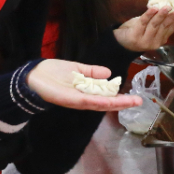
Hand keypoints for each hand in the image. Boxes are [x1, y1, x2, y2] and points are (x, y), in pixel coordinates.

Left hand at [26, 60, 141, 110]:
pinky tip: (112, 101)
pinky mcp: (71, 100)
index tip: (134, 96)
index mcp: (85, 91)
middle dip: (123, 102)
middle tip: (140, 101)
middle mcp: (84, 98)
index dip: (120, 96)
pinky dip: (101, 102)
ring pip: (101, 104)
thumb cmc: (52, 72)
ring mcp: (78, 100)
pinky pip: (89, 102)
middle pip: (107, 102)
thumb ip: (91, 71)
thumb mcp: (76, 68)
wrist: (33, 76)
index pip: (106, 96)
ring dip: (117, 103)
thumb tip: (109, 73)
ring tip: (133, 101)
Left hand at [114, 5, 173, 51]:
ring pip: (155, 25)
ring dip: (162, 15)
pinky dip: (148, 15)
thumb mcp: (151, 27)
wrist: (119, 42)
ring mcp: (145, 41)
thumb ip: (162, 21)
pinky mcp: (135, 37)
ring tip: (167, 7)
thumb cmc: (137, 31)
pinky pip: (142, 23)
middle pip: (166, 26)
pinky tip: (153, 8)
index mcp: (162, 39)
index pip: (173, 27)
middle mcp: (155, 42)